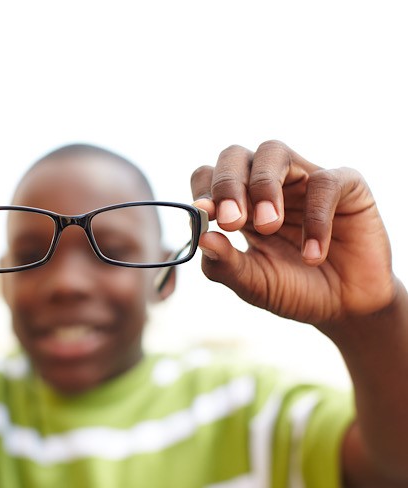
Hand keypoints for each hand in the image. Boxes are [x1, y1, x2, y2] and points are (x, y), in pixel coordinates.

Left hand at [191, 140, 395, 327]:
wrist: (345, 310)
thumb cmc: (293, 289)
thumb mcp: (252, 283)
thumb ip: (224, 264)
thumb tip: (202, 237)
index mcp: (237, 202)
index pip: (208, 176)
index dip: (203, 190)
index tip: (205, 215)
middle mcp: (266, 183)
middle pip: (234, 155)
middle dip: (227, 184)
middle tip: (231, 222)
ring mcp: (303, 179)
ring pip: (273, 152)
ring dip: (264, 186)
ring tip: (268, 226)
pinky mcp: (346, 185)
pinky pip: (325, 182)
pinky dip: (316, 217)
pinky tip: (312, 255)